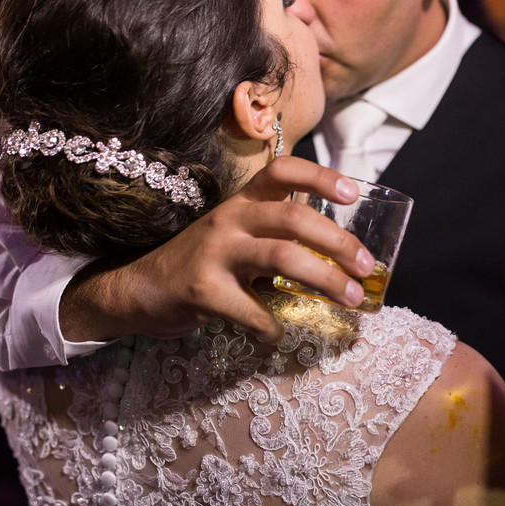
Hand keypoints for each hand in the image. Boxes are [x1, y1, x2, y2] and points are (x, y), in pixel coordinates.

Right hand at [60, 157, 374, 343]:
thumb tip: (339, 249)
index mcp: (241, 201)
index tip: (352, 194)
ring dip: (325, 279)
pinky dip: (274, 326)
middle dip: (338, 242)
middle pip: (293, 217)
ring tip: (351, 298)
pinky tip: (279, 335)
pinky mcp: (202, 290)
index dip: (320, 176)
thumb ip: (275, 233)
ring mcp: (214, 253)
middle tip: (366, 266)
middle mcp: (229, 219)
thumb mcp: (236, 234)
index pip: (281, 170)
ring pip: (282, 257)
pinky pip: (252, 311)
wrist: (138, 288)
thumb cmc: (201, 262)